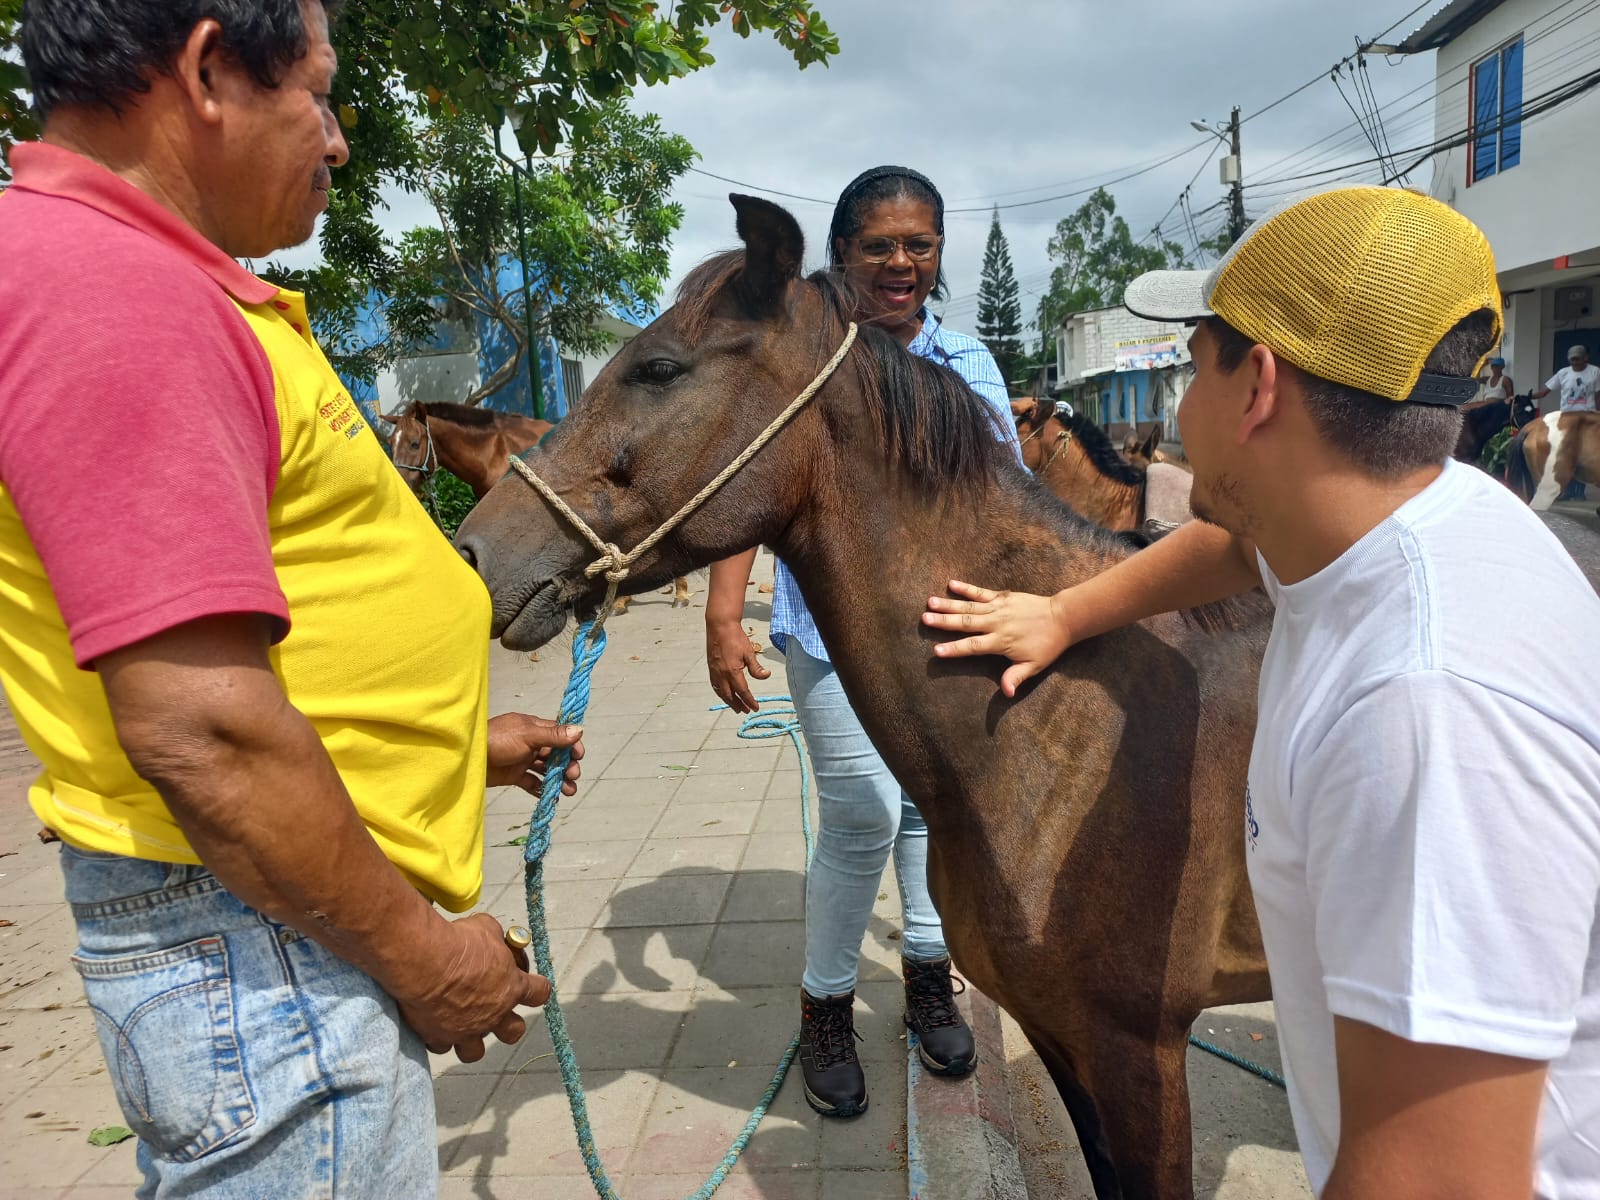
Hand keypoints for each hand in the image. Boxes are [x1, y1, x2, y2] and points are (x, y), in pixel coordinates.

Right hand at [392, 913, 551, 1062]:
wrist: (424, 962)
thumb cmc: (458, 944)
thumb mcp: (486, 929)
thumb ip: (494, 938)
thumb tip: (491, 936)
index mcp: (511, 987)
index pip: (538, 993)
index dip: (537, 989)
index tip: (534, 987)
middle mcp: (493, 1014)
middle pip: (513, 1031)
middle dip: (508, 1025)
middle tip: (498, 1013)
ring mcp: (466, 1030)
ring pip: (475, 1052)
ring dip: (471, 1042)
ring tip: (462, 1029)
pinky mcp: (439, 1037)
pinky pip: (440, 1046)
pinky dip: (437, 1037)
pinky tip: (432, 1025)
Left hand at [486, 714, 582, 794]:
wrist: (468, 758)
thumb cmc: (497, 740)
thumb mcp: (527, 735)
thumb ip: (553, 735)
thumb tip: (579, 730)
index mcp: (534, 728)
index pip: (559, 735)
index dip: (571, 746)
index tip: (579, 757)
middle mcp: (530, 743)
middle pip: (555, 755)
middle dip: (567, 766)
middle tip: (572, 776)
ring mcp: (522, 760)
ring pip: (546, 770)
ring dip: (558, 780)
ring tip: (568, 792)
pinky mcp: (514, 775)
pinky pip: (532, 782)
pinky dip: (542, 789)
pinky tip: (549, 797)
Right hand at [706, 615, 768, 712]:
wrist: (720, 626)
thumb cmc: (736, 637)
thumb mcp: (749, 652)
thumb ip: (756, 667)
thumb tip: (766, 676)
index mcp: (733, 671)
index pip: (743, 691)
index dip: (749, 701)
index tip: (755, 708)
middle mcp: (722, 674)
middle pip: (730, 695)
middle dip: (738, 705)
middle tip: (745, 711)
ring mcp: (715, 672)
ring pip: (721, 692)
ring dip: (729, 701)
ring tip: (736, 706)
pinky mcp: (711, 668)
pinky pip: (715, 685)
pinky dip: (721, 693)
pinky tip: (724, 693)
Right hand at [922, 579, 1073, 697]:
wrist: (1063, 617)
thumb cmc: (1048, 645)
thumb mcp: (1034, 665)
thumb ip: (1016, 677)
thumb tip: (1006, 693)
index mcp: (1001, 642)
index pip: (973, 646)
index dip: (955, 649)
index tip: (937, 650)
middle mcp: (996, 623)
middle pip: (966, 623)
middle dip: (944, 622)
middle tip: (924, 620)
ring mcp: (999, 608)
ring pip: (969, 606)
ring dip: (949, 604)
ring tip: (930, 602)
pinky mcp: (1003, 596)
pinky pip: (981, 592)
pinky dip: (966, 588)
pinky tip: (951, 584)